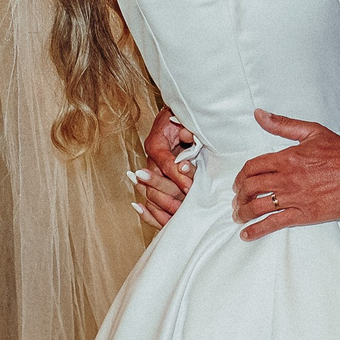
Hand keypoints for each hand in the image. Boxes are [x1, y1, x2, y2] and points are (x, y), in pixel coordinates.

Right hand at [136, 107, 195, 225]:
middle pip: (155, 183)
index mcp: (156, 145)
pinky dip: (154, 212)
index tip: (190, 188)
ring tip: (177, 218)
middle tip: (186, 207)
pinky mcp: (153, 179)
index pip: (165, 164)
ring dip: (163, 207)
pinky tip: (162, 221)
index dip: (178, 177)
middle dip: (170, 196)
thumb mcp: (185, 120)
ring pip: (150, 194)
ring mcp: (150, 171)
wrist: (173, 118)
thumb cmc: (181, 119)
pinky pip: (149, 199)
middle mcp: (150, 159)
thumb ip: (187, 129)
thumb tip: (189, 138)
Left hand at [233, 109, 339, 239]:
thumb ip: (283, 124)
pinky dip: (257, 229)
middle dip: (239, 195)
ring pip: (257, 206)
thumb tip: (260, 114)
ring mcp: (293, 198)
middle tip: (237, 200)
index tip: (238, 183)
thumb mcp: (312, 131)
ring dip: (243, 212)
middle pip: (250, 187)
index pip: (253, 167)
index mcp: (286, 158)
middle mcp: (286, 178)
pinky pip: (274, 223)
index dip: (241, 176)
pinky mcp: (303, 214)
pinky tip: (247, 233)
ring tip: (239, 216)